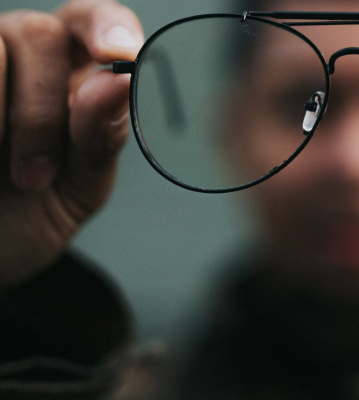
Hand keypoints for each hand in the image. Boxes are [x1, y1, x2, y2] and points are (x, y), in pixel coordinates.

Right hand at [0, 0, 142, 290]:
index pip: (92, 22)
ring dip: (7, 117)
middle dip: (42, 108)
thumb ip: (101, 136)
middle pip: (38, 33)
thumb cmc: (28, 218)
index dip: (106, 25)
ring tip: (7, 179)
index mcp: (70, 77)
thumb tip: (116, 81)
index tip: (117, 54)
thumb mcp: (78, 188)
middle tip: (35, 176)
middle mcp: (17, 59)